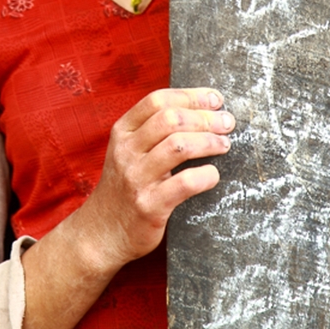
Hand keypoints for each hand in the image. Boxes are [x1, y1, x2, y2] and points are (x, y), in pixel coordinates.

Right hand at [83, 87, 233, 269]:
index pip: (157, 101)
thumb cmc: (125, 187)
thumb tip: (201, 110)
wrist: (102, 232)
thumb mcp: (129, 151)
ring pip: (178, 146)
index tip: (215, 99)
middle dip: (205, 117)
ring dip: (208, 142)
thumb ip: (153, 130)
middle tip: (227, 122)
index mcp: (122, 132)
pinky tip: (213, 175)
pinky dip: (205, 176)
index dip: (190, 96)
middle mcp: (126, 151)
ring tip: (224, 145)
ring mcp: (136, 179)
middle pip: (170, 119)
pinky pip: (184, 184)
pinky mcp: (149, 206)